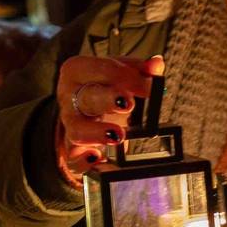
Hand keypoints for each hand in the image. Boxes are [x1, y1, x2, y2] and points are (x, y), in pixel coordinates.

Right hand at [56, 54, 163, 174]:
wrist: (83, 110)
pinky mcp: (74, 150)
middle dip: (107, 99)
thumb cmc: (103, 86)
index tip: (149, 86)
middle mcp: (70, 97)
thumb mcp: (121, 73)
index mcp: (79, 71)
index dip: (127, 77)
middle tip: (128, 104)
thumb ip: (141, 70)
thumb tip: (157, 64)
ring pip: (77, 130)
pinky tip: (97, 159)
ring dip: (97, 133)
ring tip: (118, 135)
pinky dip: (84, 161)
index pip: (102, 69)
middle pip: (87, 97)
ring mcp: (71, 125)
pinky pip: (74, 159)